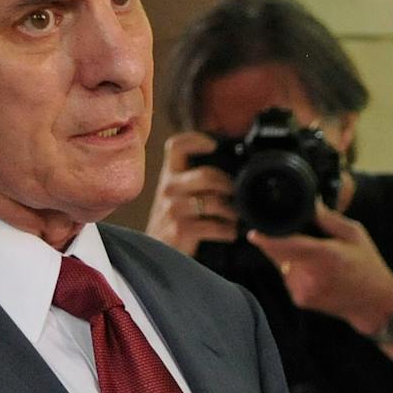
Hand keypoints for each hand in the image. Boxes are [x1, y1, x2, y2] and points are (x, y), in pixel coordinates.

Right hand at [147, 132, 238, 252]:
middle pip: (206, 175)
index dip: (194, 140)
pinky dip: (227, 230)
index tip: (212, 145)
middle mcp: (168, 189)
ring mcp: (173, 209)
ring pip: (214, 202)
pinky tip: (230, 232)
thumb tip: (228, 176)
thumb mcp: (176, 196)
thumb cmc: (171, 223)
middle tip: (236, 194)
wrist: (156, 253)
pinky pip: (213, 226)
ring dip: (232, 211)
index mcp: (168, 176)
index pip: (175, 146)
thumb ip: (193, 183)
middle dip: (228, 185)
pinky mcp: (180, 229)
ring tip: (235, 217)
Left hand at [248, 202, 392, 334]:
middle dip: (283, 242)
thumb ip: (328, 219)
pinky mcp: (300, 299)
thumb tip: (310, 204)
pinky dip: (295, 270)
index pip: (287, 245)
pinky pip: (288, 276)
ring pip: (282, 265)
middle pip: (280, 253)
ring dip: (289, 257)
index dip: (267, 239)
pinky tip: (316, 273)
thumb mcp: (355, 234)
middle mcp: (310, 275)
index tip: (253, 233)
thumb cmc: (368, 265)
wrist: (374, 303)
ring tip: (318, 260)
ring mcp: (303, 290)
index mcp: (325, 256)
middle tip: (308, 242)